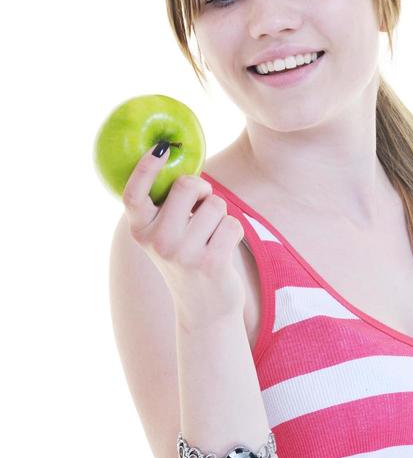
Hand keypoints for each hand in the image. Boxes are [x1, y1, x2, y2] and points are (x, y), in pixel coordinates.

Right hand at [122, 143, 246, 330]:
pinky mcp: (210, 263)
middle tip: (202, 206)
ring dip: (220, 215)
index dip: (145, 168)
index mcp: (140, 231)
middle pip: (185, 186)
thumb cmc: (186, 260)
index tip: (161, 147)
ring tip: (211, 237)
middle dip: (202, 189)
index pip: (133, 194)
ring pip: (215, 204)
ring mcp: (183, 254)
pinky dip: (234, 231)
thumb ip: (165, 207)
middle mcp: (157, 242)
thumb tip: (177, 162)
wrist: (203, 310)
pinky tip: (223, 250)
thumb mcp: (165, 236)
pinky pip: (232, 223)